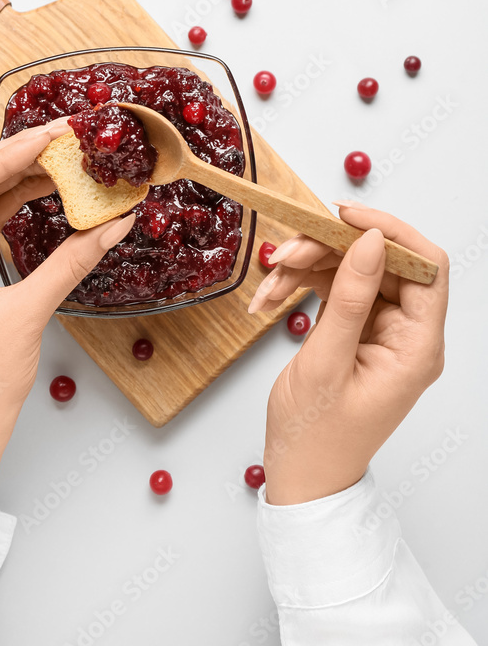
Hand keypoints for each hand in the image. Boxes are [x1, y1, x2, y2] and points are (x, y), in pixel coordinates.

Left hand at [0, 120, 134, 510]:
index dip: (9, 154)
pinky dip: (15, 210)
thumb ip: (72, 261)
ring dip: (20, 182)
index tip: (52, 137)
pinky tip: (47, 192)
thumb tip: (115, 224)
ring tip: (64, 160)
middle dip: (18, 160)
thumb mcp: (29, 314)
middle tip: (65, 139)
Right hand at [249, 203, 448, 505]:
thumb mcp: (327, 363)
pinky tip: (267, 298)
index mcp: (417, 347)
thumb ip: (350, 297)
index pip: (425, 267)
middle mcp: (406, 334)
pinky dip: (298, 286)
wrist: (300, 476)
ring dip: (305, 268)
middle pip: (379, 262)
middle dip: (328, 250)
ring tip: (268, 284)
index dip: (389, 231)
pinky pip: (331, 289)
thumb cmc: (316, 436)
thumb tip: (371, 240)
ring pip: (350, 270)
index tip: (344, 215)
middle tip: (284, 253)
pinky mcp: (354, 330)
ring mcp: (379, 331)